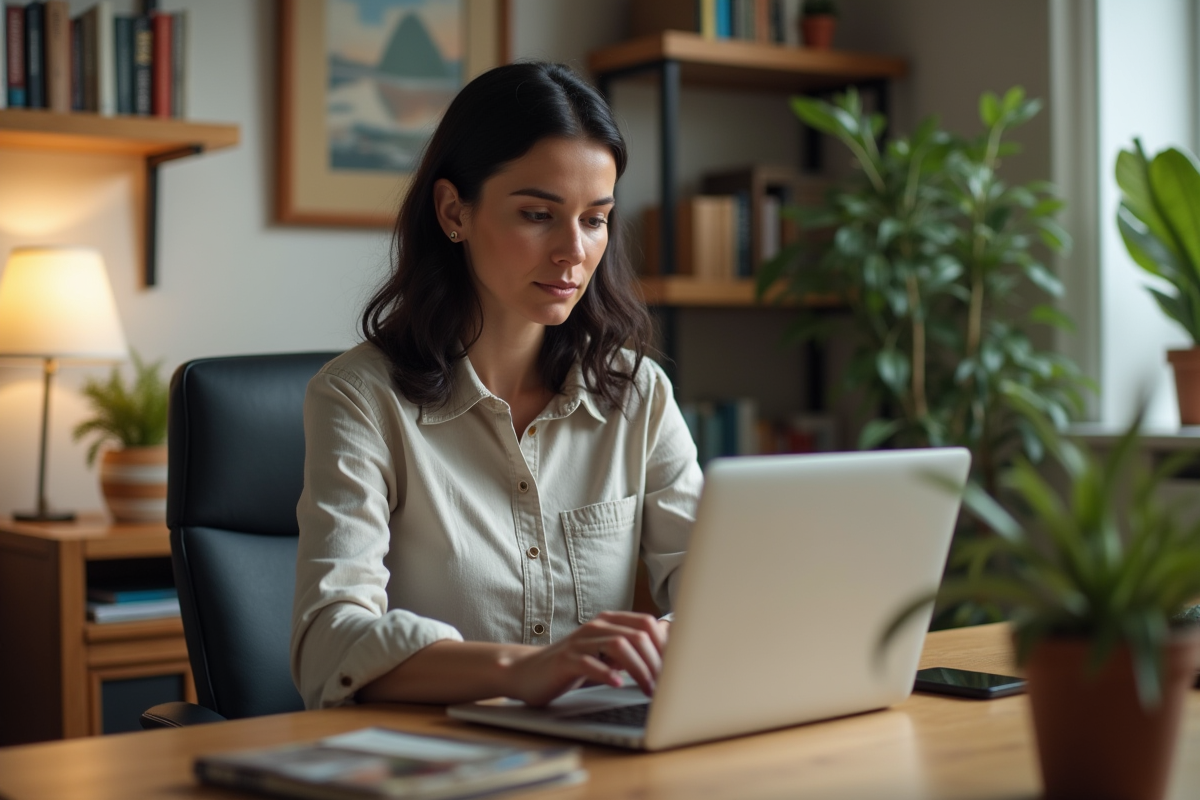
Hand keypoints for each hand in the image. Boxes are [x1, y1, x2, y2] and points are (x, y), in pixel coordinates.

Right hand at [504, 611, 668, 706]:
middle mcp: (596, 626)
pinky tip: (617, 684)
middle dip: (656, 662)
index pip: (647, 623)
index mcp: (610, 621)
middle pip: (637, 635)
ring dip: (639, 670)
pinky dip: (607, 673)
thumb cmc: (573, 664)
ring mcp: (580, 641)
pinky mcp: (565, 660)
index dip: (665, 645)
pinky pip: (589, 662)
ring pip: (619, 646)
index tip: (677, 669)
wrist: (529, 671)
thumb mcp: (607, 653)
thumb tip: (669, 639)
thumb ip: (633, 646)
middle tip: (666, 686)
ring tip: (648, 689)